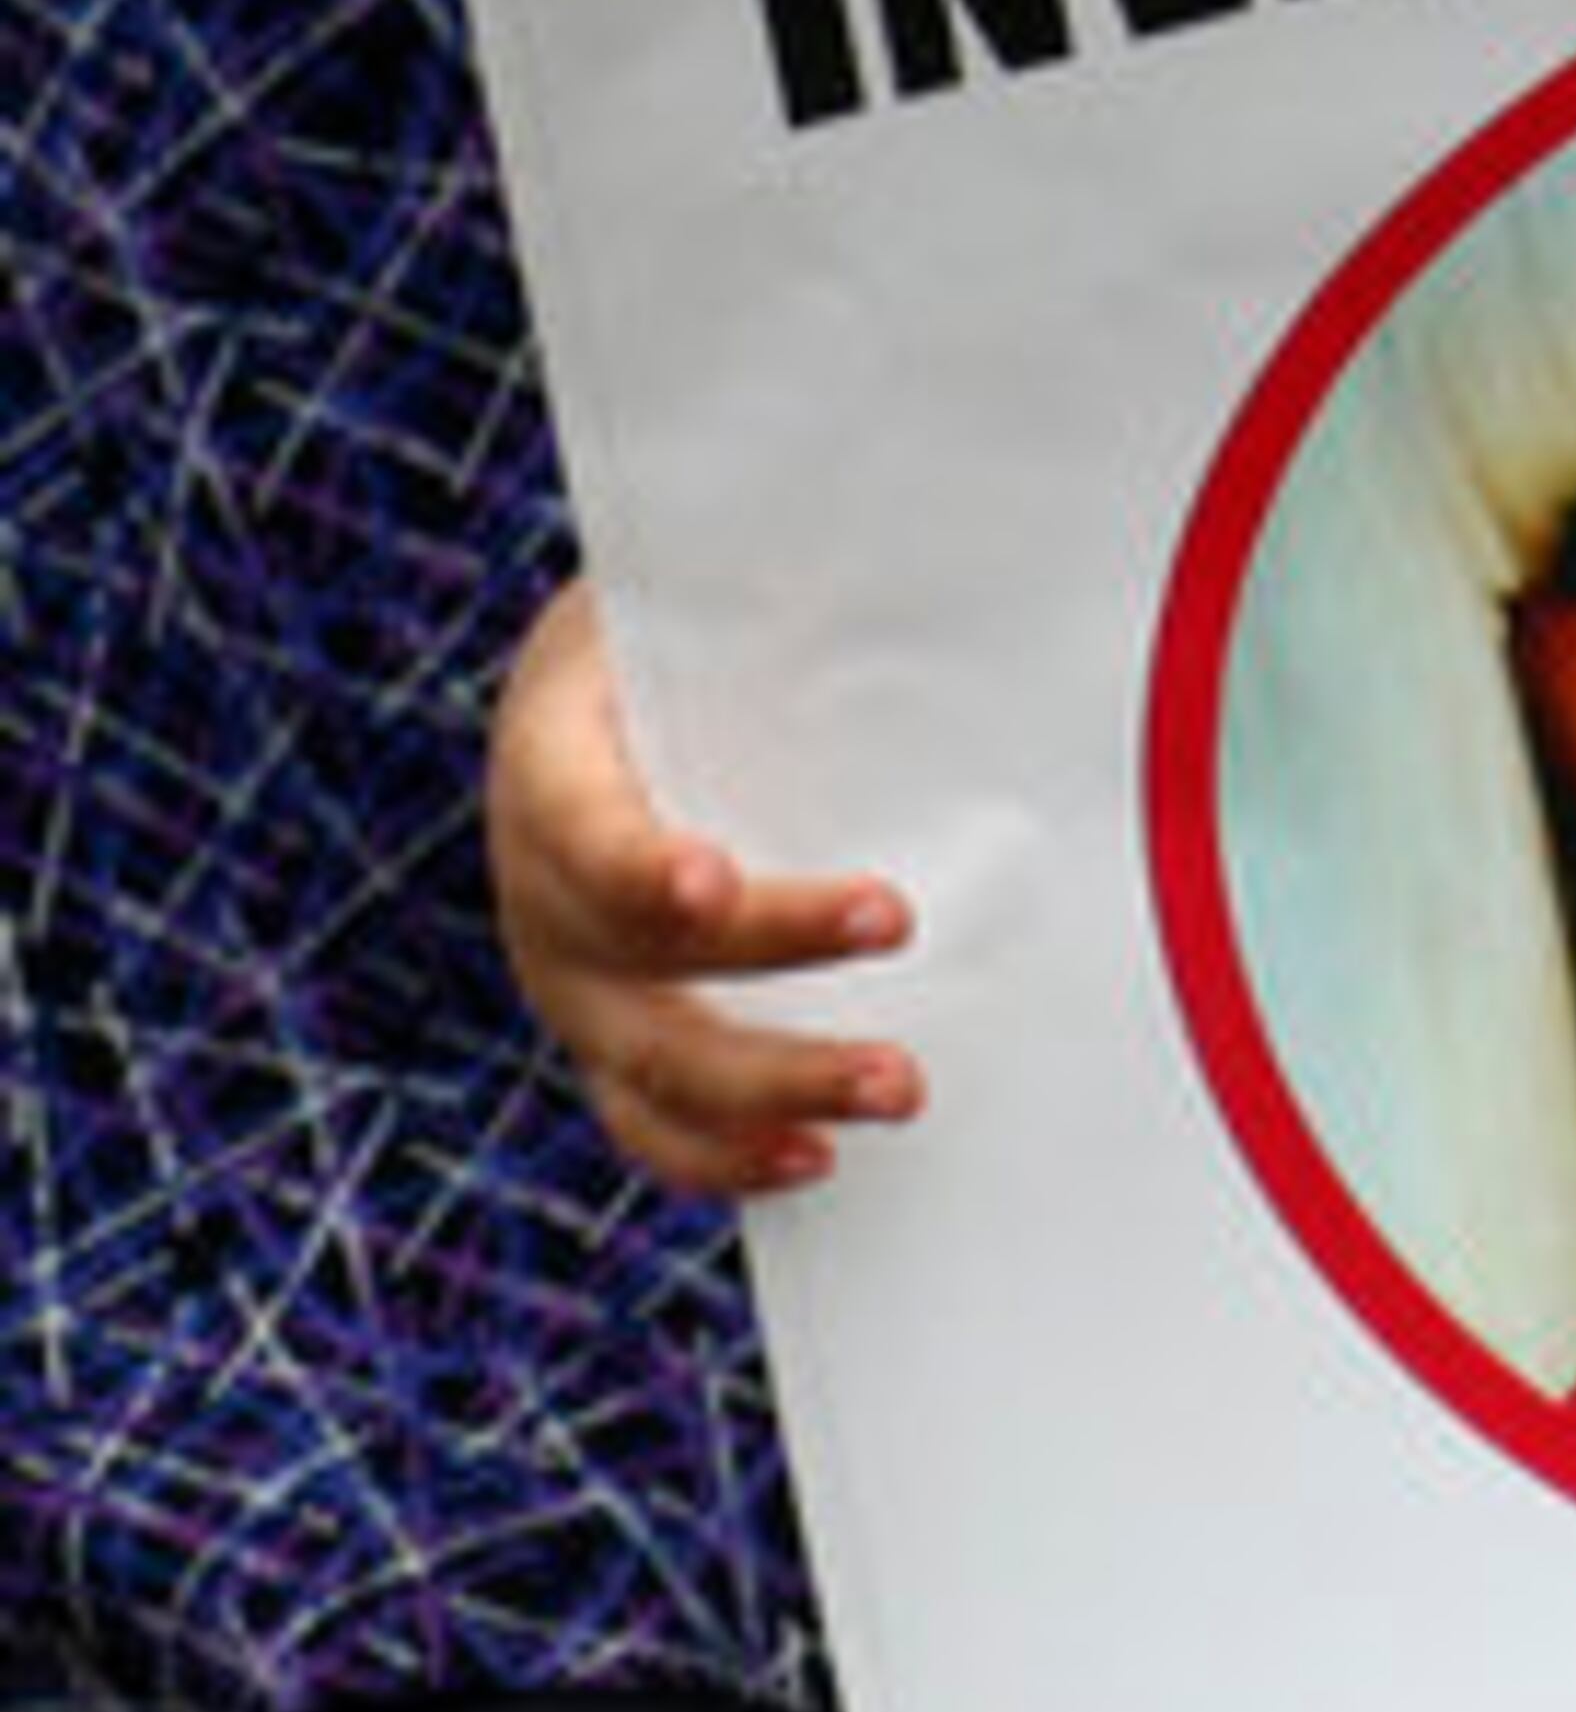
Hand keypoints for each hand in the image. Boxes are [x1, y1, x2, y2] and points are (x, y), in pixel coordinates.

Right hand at [487, 576, 925, 1201]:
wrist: (610, 698)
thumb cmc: (680, 635)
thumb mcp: (697, 586)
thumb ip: (769, 587)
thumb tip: (899, 555)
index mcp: (549, 764)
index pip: (578, 827)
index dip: (635, 866)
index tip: (707, 881)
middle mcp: (540, 891)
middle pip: (637, 959)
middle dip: (771, 956)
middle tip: (895, 923)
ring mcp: (574, 982)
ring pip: (652, 1067)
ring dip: (775, 1089)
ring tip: (900, 1084)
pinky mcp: (616, 1039)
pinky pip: (655, 1121)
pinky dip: (729, 1154)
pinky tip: (817, 1156)